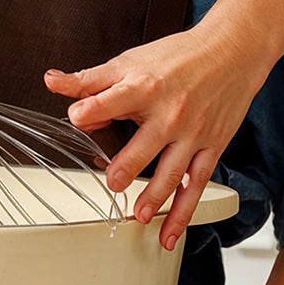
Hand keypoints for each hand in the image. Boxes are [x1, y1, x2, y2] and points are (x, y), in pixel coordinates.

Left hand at [45, 22, 263, 250]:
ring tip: (138, 216)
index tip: (76, 118)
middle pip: (145, 146)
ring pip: (173, 172)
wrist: (231, 51)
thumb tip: (51, 81)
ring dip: (155, 198)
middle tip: (112, 184)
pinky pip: (197, 185)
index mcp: (145, 87)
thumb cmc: (178, 57)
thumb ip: (90, 80)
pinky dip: (184, 212)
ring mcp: (193, 134)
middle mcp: (171, 113)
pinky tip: (168, 233)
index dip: (91, 108)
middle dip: (126, 167)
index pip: (112, 100)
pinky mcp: (211, 147)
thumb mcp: (129, 61)